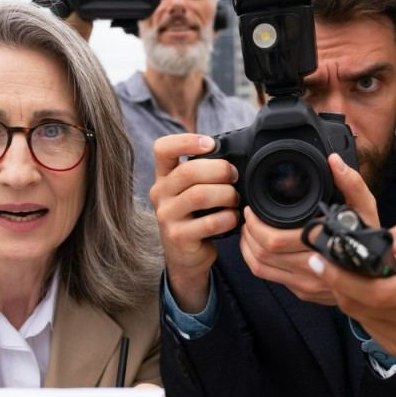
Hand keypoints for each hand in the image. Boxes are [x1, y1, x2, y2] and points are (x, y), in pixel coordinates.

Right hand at [150, 134, 239, 311]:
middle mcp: (160, 193)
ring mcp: (166, 216)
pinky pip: (208, 222)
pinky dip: (227, 218)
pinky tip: (233, 219)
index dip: (186, 141)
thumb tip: (235, 158)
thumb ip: (204, 173)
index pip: (163, 148)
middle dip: (220, 170)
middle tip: (234, 177)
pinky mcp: (178, 237)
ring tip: (235, 199)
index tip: (211, 144)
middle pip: (189, 171)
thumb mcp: (191, 191)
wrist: (186, 255)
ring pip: (199, 195)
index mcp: (164, 177)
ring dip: (226, 195)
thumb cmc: (196, 216)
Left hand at [242, 154, 376, 304]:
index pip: (275, 241)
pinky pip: (269, 278)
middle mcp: (314, 270)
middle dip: (249, 232)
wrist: (382, 278)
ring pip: (262, 268)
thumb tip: (334, 161)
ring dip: (248, 247)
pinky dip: (256, 261)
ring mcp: (307, 285)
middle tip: (248, 216)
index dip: (257, 225)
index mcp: (324, 248)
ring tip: (249, 229)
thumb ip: (352, 184)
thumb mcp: (367, 210)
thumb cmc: (373, 241)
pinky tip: (257, 247)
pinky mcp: (302, 292)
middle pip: (263, 254)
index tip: (253, 209)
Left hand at [308, 219, 395, 373]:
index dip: (343, 277)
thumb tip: (384, 236)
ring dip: (344, 293)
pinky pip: (365, 325)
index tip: (322, 259)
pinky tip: (362, 294)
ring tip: (340, 274)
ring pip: (358, 315)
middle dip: (335, 283)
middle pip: (361, 304)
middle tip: (320, 262)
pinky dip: (358, 307)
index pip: (379, 290)